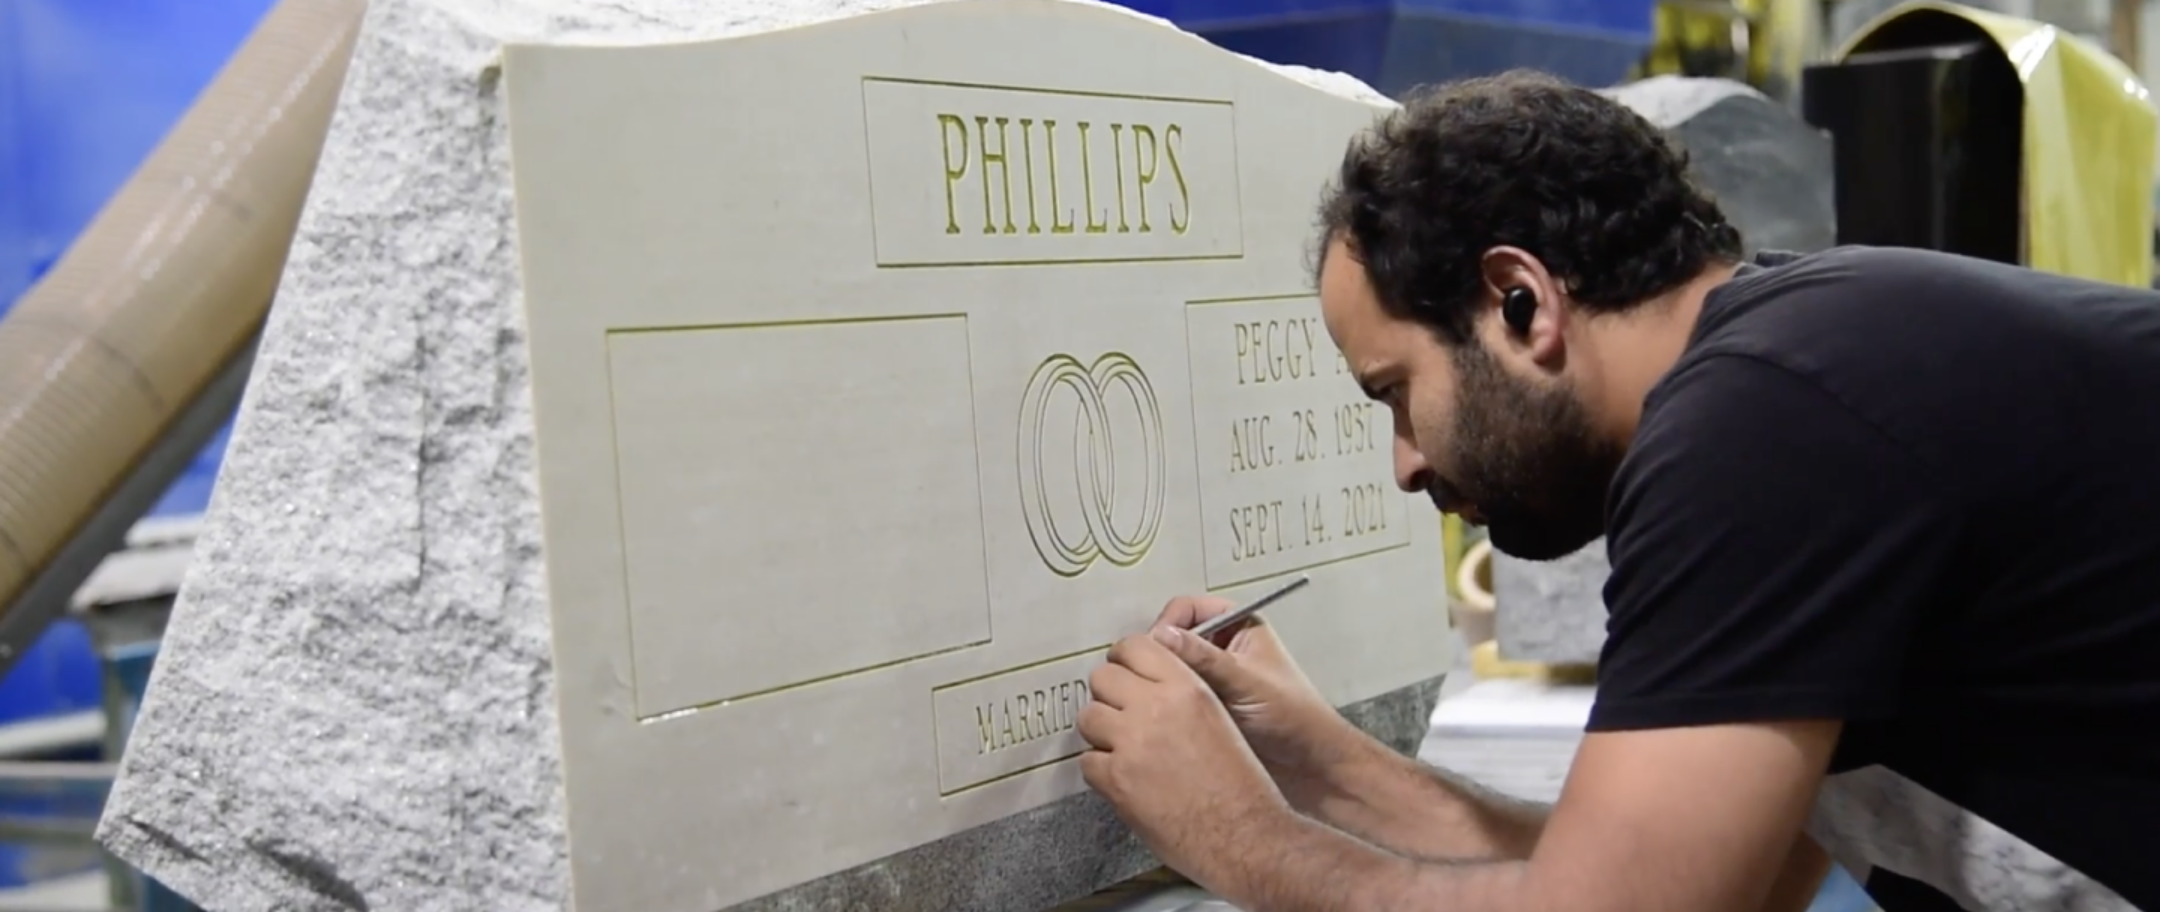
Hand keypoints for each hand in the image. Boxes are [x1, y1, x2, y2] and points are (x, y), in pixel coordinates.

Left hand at [1078, 630, 1290, 883]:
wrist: (1245, 834)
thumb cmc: (1241, 783)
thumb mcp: (1219, 717)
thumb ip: (1182, 693)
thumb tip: (1146, 685)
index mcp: (1186, 687)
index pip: (1134, 646)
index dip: (1125, 661)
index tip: (1125, 674)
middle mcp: (1155, 707)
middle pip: (1102, 678)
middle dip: (1109, 696)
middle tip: (1121, 716)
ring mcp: (1131, 743)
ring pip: (1088, 717)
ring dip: (1101, 733)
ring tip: (1123, 751)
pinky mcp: (1116, 780)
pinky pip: (1087, 761)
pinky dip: (1100, 771)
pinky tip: (1123, 780)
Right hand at [1149, 595, 1355, 777]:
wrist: (1308, 763)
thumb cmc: (1288, 714)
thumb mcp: (1245, 681)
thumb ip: (1203, 658)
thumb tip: (1158, 634)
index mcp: (1237, 626)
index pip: (1187, 609)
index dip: (1168, 624)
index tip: (1153, 651)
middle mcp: (1221, 646)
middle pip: (1174, 637)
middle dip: (1160, 655)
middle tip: (1148, 680)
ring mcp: (1211, 676)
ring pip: (1171, 667)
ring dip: (1160, 680)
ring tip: (1149, 700)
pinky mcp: (1204, 705)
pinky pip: (1175, 694)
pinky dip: (1165, 701)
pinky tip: (1156, 715)